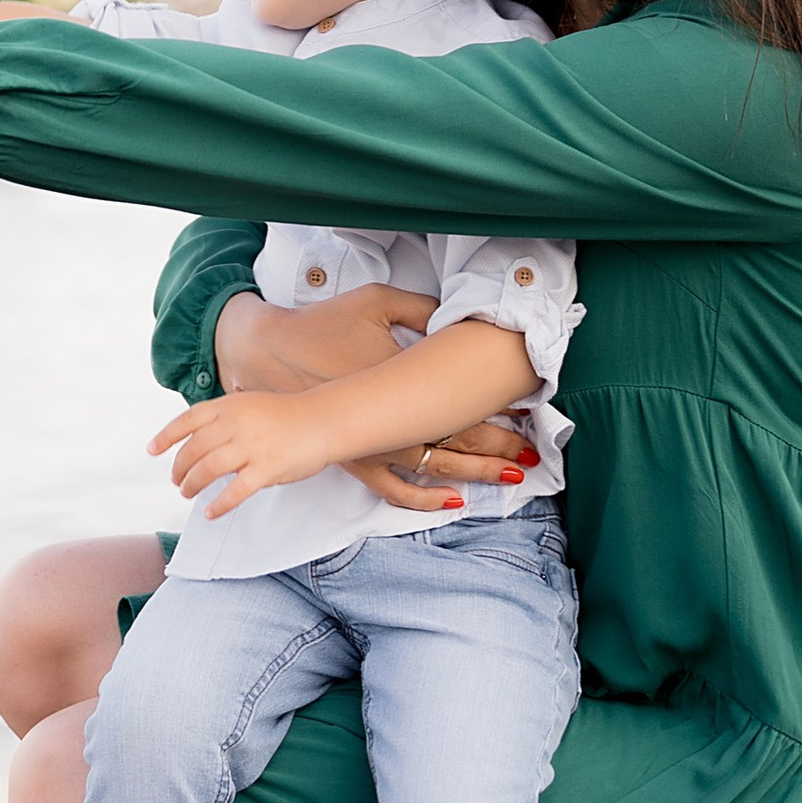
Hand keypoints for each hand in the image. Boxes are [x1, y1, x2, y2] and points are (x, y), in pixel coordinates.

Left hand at [150, 392, 363, 519]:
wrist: (323, 421)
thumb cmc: (285, 415)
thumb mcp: (249, 403)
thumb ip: (224, 416)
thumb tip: (197, 432)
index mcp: (229, 406)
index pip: (187, 420)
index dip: (166, 436)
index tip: (152, 451)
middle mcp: (236, 424)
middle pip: (194, 449)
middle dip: (179, 468)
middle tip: (176, 481)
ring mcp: (251, 447)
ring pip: (208, 469)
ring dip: (192, 484)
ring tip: (186, 493)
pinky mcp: (267, 469)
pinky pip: (235, 491)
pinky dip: (219, 505)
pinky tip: (210, 514)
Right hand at [207, 289, 534, 512]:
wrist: (265, 351)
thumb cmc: (322, 323)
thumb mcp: (375, 301)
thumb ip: (423, 310)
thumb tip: (462, 318)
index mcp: (397, 376)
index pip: (460, 398)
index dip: (497, 407)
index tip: (528, 408)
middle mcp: (388, 416)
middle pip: (456, 438)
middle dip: (500, 445)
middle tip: (536, 452)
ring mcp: (370, 442)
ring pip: (435, 466)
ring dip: (476, 472)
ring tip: (513, 475)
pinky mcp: (352, 456)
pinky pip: (392, 488)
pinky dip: (424, 498)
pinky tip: (453, 501)